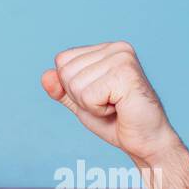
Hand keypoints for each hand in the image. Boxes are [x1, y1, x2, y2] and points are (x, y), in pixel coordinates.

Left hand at [41, 41, 182, 164]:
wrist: (143, 140)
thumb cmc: (116, 121)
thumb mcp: (81, 103)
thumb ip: (62, 90)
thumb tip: (45, 75)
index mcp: (106, 49)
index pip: (62, 61)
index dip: (71, 87)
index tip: (97, 96)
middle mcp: (116, 48)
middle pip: (65, 72)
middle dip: (79, 97)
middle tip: (107, 103)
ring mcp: (122, 58)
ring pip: (75, 85)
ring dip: (90, 105)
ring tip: (114, 105)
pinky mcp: (125, 74)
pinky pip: (88, 96)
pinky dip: (98, 110)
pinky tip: (119, 108)